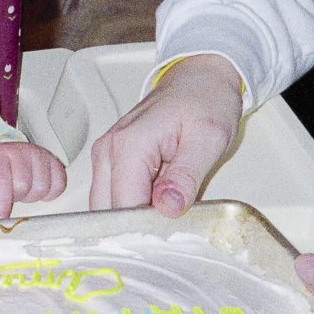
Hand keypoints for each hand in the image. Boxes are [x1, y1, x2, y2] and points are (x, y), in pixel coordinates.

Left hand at [0, 141, 67, 218]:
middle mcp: (19, 152)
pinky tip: (37, 188)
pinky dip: (50, 193)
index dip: (2, 204)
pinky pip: (59, 184)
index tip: (0, 217)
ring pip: (42, 187)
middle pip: (24, 187)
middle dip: (16, 197)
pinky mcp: (53, 160)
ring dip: (32, 195)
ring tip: (23, 189)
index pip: (2, 183)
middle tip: (10, 194)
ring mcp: (38, 154)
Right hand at [89, 54, 242, 215]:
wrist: (199, 78)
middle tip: (172, 228)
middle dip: (136, 227)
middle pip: (108, 212)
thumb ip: (187, 174)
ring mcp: (106, 155)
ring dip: (133, 218)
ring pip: (106, 208)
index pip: (124, 207)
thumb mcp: (208, 137)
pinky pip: (113, 196)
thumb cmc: (205, 100)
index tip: (172, 234)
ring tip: (168, 210)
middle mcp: (108, 151)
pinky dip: (132, 207)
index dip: (147, 228)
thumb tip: (167, 207)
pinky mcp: (111, 160)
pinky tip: (158, 202)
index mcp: (129, 145)